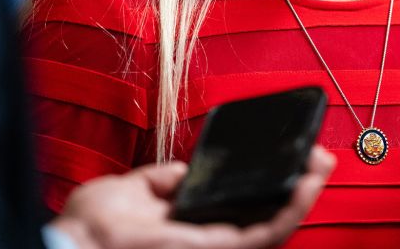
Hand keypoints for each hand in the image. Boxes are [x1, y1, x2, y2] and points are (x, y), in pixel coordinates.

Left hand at [49, 146, 334, 248]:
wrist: (78, 242)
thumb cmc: (93, 227)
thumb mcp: (134, 188)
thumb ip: (166, 180)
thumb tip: (186, 171)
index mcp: (188, 230)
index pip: (240, 211)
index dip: (267, 189)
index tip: (284, 160)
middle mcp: (207, 242)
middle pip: (267, 218)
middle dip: (296, 187)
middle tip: (316, 158)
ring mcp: (216, 248)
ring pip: (276, 225)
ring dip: (304, 194)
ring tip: (321, 164)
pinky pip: (268, 232)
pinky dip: (292, 207)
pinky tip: (307, 184)